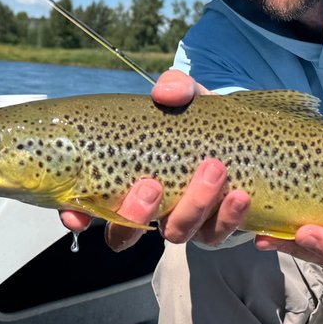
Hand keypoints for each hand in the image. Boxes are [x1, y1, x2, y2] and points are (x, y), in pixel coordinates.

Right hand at [59, 70, 250, 250]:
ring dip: (193, 206)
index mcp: (127, 181)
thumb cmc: (199, 119)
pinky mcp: (217, 228)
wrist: (245, 138)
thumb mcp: (188, 97)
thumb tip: (165, 92)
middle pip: (128, 231)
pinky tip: (242, 196)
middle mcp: (150, 210)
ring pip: (178, 233)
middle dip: (137, 212)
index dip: (77, 216)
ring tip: (214, 169)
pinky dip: (232, 218)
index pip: (90, 208)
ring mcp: (183, 222)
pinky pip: (221, 235)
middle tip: (152, 185)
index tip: (77, 216)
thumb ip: (176, 87)